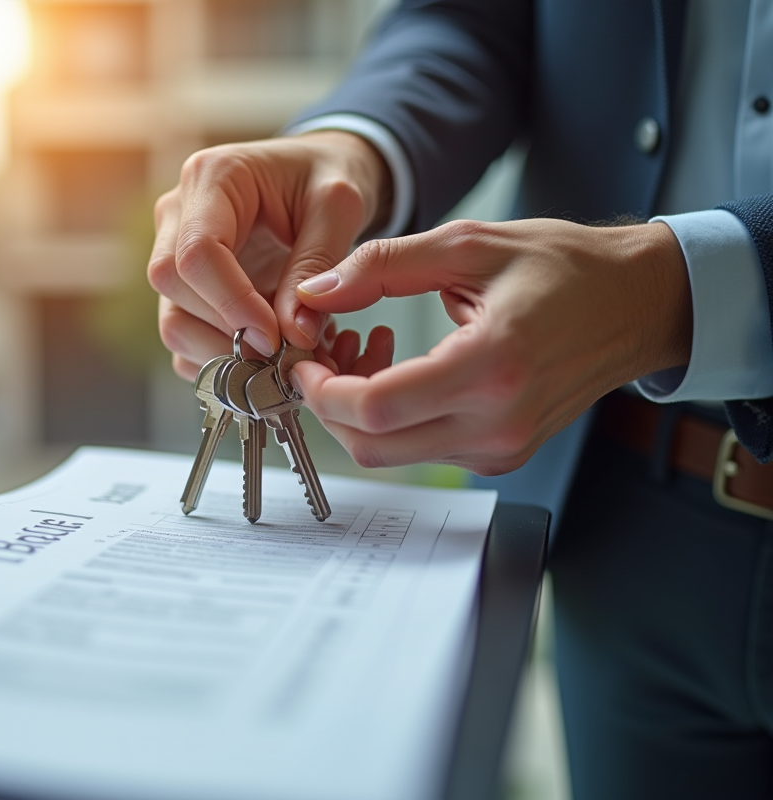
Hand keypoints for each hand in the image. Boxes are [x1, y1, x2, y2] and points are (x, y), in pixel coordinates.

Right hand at [147, 131, 391, 380]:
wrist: (317, 176)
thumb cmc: (327, 177)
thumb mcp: (338, 206)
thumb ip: (317, 266)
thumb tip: (294, 335)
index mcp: (212, 178)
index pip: (197, 251)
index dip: (232, 303)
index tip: (276, 338)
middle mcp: (177, 213)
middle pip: (173, 286)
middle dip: (227, 331)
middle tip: (283, 355)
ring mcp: (172, 251)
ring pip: (172, 319)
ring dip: (223, 352)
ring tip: (279, 358)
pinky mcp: (181, 288)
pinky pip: (184, 337)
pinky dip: (222, 360)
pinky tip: (264, 356)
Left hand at [291, 218, 692, 474]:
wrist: (635, 302)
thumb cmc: (563, 267)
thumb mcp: (466, 244)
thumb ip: (381, 265)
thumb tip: (313, 293)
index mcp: (491, 366)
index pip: (378, 408)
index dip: (322, 390)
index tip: (304, 358)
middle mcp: (498, 422)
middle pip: (373, 445)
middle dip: (329, 404)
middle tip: (322, 353)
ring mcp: (501, 447)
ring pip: (392, 453)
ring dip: (358, 410)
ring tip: (365, 346)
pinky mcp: (500, 455)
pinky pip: (421, 450)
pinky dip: (393, 417)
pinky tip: (399, 367)